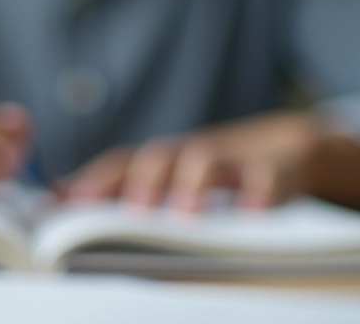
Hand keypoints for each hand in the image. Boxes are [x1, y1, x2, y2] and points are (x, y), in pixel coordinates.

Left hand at [62, 112, 359, 212]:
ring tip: (184, 212)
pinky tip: (255, 210)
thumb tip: (62, 198)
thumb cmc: (224, 171)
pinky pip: (273, 174)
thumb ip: (131, 188)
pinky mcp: (282, 166)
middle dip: (140, 179)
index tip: (67, 200)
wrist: (297, 147)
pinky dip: (262, 190)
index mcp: (169, 161)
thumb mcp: (181, 179)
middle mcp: (197, 154)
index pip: (124, 164)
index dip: (95, 179)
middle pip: (162, 156)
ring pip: (208, 159)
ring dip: (192, 182)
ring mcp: (238, 158)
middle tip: (128, 207)